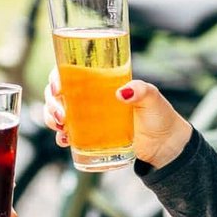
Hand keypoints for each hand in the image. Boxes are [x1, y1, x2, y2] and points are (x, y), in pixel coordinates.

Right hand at [44, 70, 191, 167]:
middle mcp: (89, 97)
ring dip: (52, 119)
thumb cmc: (159, 115)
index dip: (56, 77)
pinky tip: (65, 140)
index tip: (58, 86)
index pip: (70, 72)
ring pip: (57, 113)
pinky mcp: (90, 137)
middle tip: (61, 114)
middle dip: (51, 102)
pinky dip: (61, 137)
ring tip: (62, 127)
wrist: (164, 145)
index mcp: (100, 81)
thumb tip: (122, 92)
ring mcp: (87, 117)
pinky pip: (67, 135)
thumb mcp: (152, 98)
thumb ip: (141, 91)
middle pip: (57, 94)